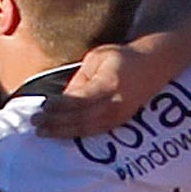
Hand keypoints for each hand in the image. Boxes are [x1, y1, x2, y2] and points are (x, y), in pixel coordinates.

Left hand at [33, 44, 168, 138]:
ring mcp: (119, 116)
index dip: (59, 106)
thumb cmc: (123, 57)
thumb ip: (79, 80)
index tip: (42, 106)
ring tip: (42, 132)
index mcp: (109, 84)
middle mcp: (115, 104)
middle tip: (35, 123)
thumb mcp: (98, 58)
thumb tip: (61, 100)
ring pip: (86, 129)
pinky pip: (94, 132)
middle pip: (81, 119)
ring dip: (62, 132)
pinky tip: (60, 133)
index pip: (80, 100)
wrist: (156, 65)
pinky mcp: (120, 122)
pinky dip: (75, 134)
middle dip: (56, 123)